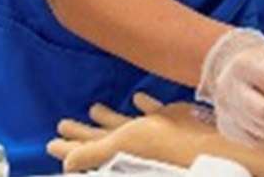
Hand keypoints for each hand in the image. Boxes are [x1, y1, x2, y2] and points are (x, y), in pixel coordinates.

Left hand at [49, 93, 208, 171]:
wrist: (211, 143)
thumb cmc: (166, 144)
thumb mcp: (122, 144)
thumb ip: (92, 153)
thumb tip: (65, 164)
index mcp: (120, 150)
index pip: (86, 150)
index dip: (69, 148)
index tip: (51, 143)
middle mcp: (134, 142)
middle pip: (100, 137)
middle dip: (81, 131)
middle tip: (62, 123)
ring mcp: (154, 131)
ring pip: (124, 123)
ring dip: (108, 116)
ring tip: (94, 108)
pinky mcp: (174, 119)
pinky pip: (154, 111)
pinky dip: (145, 105)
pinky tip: (139, 98)